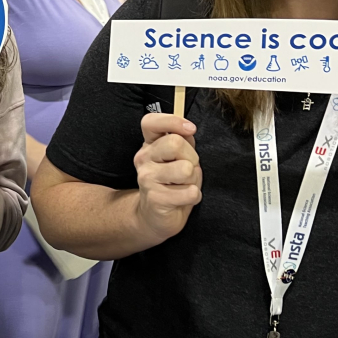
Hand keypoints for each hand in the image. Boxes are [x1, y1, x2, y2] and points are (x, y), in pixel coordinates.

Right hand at [133, 113, 202, 242]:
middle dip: (192, 157)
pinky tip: (183, 199)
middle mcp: (143, 159)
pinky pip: (190, 193)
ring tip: (184, 185)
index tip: (190, 129)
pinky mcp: (155, 198)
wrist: (154, 217)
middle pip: (175, 143)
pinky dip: (194, 197)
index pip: (150, 122)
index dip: (172, 121)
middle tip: (187, 170)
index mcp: (149, 145)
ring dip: (193, 179)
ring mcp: (146, 178)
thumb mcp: (178, 158)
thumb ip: (183, 142)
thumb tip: (188, 130)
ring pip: (185, 169)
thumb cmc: (172, 184)